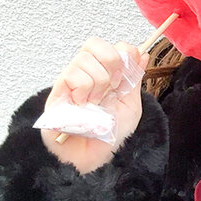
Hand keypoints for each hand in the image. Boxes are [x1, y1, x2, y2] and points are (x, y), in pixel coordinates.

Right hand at [41, 37, 149, 173]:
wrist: (95, 157)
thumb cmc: (112, 135)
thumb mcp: (131, 105)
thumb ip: (135, 78)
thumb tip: (143, 53)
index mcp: (106, 74)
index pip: (113, 45)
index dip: (124, 54)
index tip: (127, 78)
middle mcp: (86, 73)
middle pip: (94, 43)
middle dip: (111, 64)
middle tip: (112, 88)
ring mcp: (70, 80)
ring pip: (84, 59)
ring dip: (98, 83)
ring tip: (95, 103)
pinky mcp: (57, 91)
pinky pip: (73, 75)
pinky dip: (84, 91)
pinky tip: (82, 106)